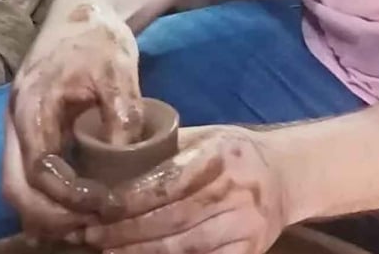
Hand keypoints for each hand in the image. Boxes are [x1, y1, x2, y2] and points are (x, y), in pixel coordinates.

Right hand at [1, 2, 145, 240]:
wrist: (83, 14)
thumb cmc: (98, 38)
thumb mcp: (117, 68)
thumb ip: (122, 110)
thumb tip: (124, 157)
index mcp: (31, 107)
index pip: (38, 169)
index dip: (68, 196)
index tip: (106, 203)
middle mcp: (15, 125)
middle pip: (15, 189)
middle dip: (52, 216)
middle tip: (94, 224)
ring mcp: (19, 133)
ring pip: (18, 189)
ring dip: (47, 215)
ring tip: (89, 224)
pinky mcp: (31, 137)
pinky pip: (30, 181)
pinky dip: (48, 203)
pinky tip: (80, 211)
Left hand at [85, 126, 290, 253]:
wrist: (287, 176)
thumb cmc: (235, 153)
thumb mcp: (208, 136)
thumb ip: (167, 146)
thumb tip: (111, 155)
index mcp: (221, 154)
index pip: (167, 181)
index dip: (129, 198)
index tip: (98, 206)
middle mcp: (235, 189)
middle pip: (171, 218)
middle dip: (125, 230)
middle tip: (91, 234)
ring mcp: (244, 225)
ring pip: (184, 245)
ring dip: (140, 251)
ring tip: (106, 251)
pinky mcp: (249, 251)